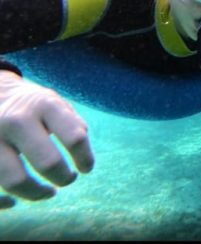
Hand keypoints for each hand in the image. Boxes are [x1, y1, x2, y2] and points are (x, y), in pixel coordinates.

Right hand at [0, 71, 93, 208]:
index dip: (85, 158)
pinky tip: (14, 200)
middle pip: (47, 162)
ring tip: (48, 192)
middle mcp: (17, 120)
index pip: (74, 138)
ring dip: (36, 193)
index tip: (86, 168)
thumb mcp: (57, 105)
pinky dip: (4, 201)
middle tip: (69, 179)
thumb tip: (82, 155)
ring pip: (16, 181)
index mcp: (44, 105)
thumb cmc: (35, 106)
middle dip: (63, 177)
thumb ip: (73, 126)